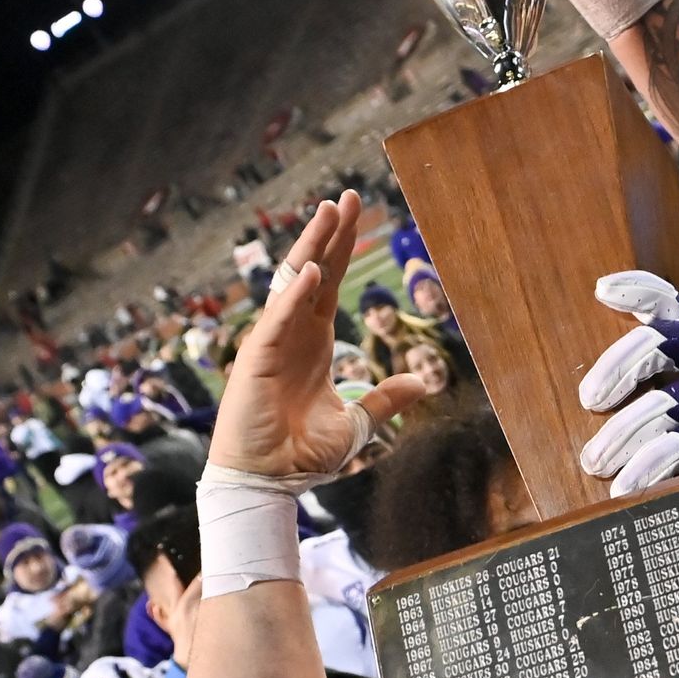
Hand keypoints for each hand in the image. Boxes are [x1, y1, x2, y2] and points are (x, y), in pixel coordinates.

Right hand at [209, 195, 422, 483]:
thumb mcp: (356, 423)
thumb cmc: (302, 454)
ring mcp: (273, 342)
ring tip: (329, 211)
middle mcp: (292, 334)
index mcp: (314, 343)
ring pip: (294, 283)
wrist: (270, 481)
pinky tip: (313, 270)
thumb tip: (421, 381)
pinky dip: (294, 296)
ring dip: (313, 247)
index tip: (356, 215)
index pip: (330, 284)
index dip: (343, 249)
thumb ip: (385, 398)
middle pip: (314, 271)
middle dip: (331, 233)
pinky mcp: (257, 360)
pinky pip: (277, 320)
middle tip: (348, 197)